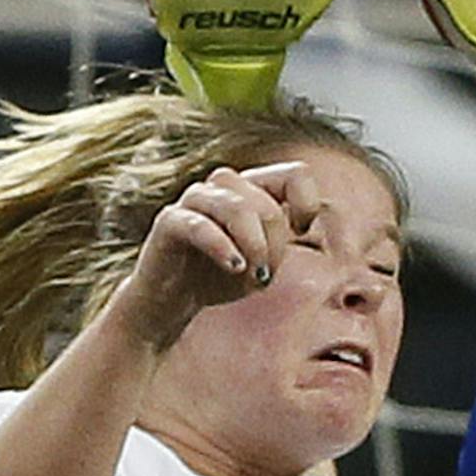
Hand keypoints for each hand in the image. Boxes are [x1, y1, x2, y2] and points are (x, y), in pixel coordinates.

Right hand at [108, 161, 319, 349]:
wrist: (170, 300)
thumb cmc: (219, 277)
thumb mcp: (262, 262)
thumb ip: (281, 240)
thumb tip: (297, 224)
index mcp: (250, 189)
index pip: (294, 175)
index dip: (306, 205)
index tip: (300, 233)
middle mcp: (223, 186)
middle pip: (268, 202)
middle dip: (274, 243)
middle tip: (263, 274)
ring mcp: (194, 200)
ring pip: (237, 206)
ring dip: (253, 244)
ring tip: (252, 275)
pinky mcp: (170, 221)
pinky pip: (200, 225)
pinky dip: (223, 246)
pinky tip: (234, 267)